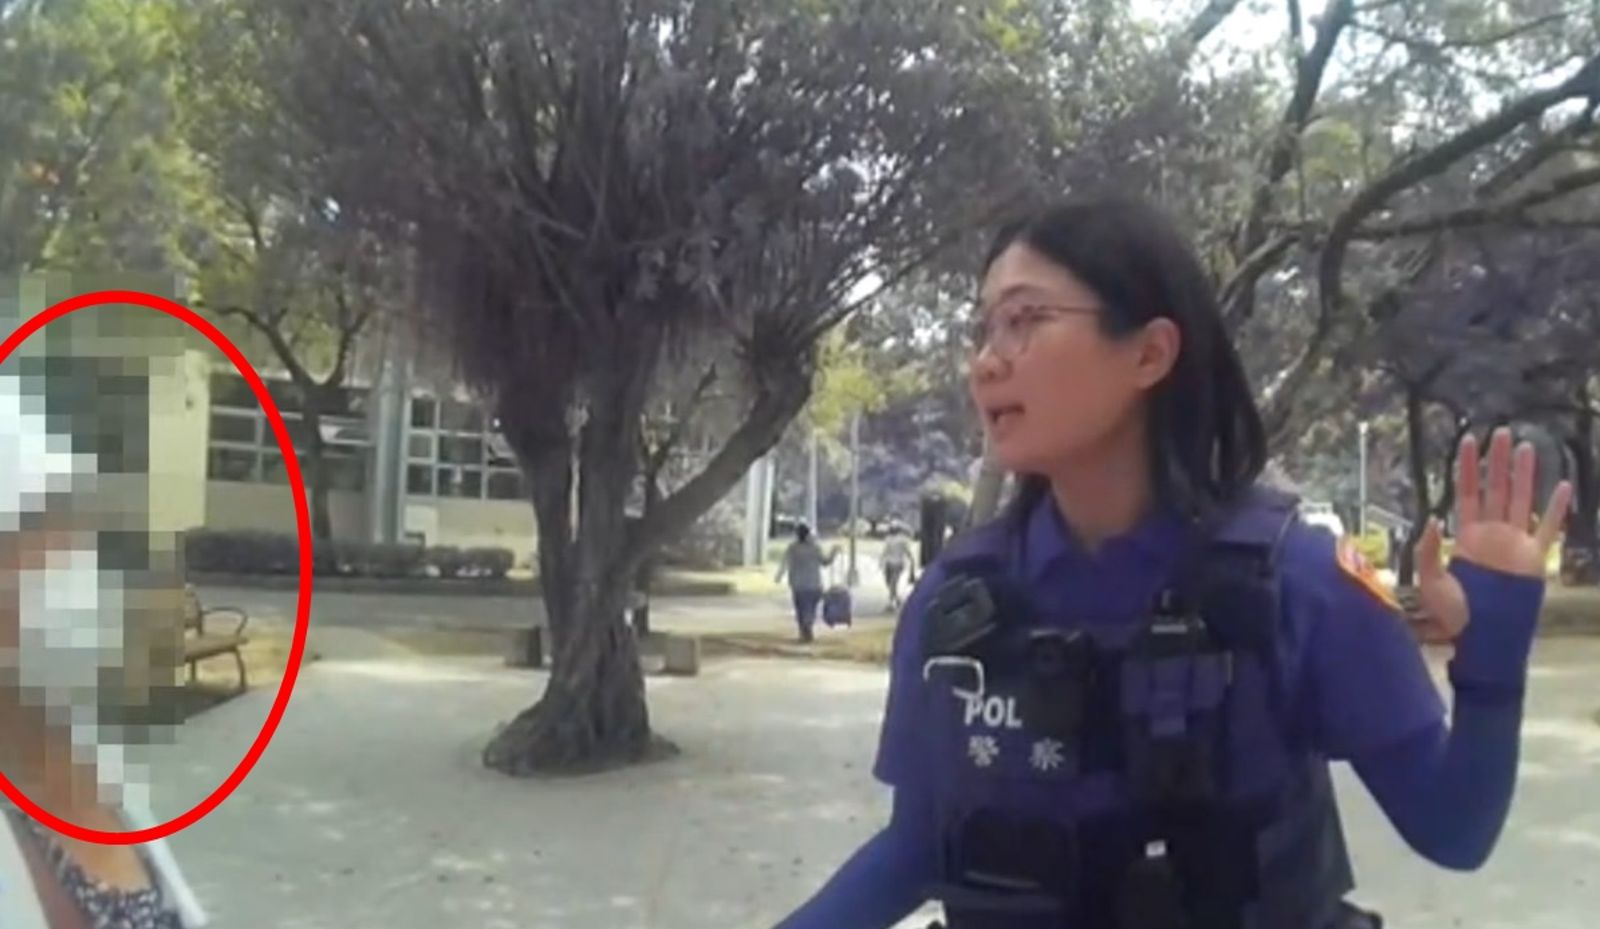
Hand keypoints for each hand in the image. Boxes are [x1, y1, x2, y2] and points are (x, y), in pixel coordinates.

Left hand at [1412, 428, 1571, 642]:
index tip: (1467, 440)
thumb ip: (1427, 550)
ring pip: (1522, 499)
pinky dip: (1556, 509)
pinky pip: (1548, 528)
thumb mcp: (1430, 581)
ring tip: (1525, 446)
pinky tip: (1563, 485)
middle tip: (1500, 431)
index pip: (1466, 492)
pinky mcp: (1534, 558)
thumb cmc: (1453, 614)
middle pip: (1495, 488)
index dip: (1466, 468)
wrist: (1482, 639)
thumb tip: (1433, 518)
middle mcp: (1492, 533)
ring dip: (1524, 474)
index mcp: (1467, 536)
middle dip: (1496, 461)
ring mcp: (1515, 543)